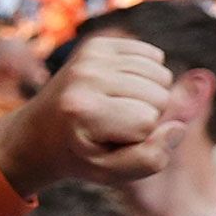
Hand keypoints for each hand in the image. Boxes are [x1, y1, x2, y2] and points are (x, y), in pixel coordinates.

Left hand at [0, 34, 178, 193]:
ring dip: (149, 96)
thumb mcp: (112, 171)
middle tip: (111, 126)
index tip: (107, 141)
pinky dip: (148, 75)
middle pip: (159, 97)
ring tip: (115, 110)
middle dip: (146, 116)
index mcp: (82, 109)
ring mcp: (90, 55)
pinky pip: (154, 56)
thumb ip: (151, 158)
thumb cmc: (80, 155)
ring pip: (161, 75)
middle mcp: (84, 75)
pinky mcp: (98, 44)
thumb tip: (177, 126)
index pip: (148, 122)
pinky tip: (121, 90)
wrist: (38, 133)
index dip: (137, 138)